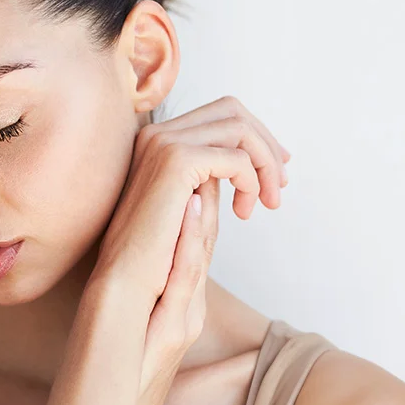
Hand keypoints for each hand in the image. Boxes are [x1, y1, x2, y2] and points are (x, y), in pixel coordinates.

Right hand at [88, 96, 289, 404]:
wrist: (125, 295)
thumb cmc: (154, 272)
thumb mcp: (190, 223)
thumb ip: (207, 195)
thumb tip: (236, 174)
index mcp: (154, 149)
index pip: (217, 117)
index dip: (254, 141)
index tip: (273, 177)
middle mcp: (155, 138)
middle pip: (231, 109)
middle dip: (265, 143)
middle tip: (279, 186)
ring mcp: (161, 145)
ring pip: (238, 123)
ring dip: (264, 160)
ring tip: (267, 202)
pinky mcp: (174, 161)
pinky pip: (234, 153)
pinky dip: (252, 177)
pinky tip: (248, 210)